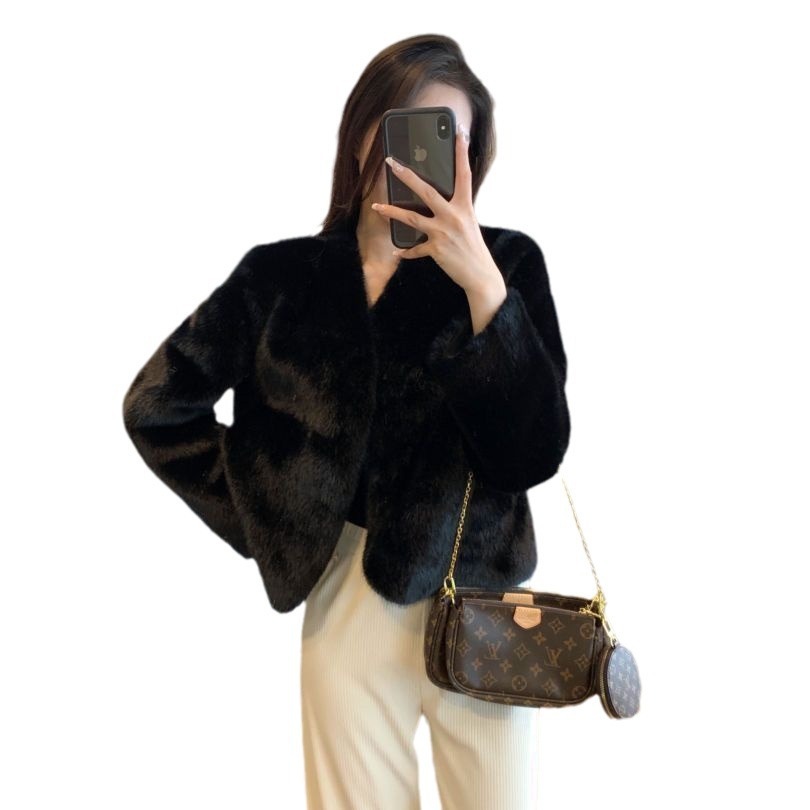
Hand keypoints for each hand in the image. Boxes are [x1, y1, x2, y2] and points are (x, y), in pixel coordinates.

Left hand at [371, 123, 503, 298]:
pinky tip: (397, 250)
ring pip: (412, 218)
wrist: (480, 275)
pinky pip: (415, 249)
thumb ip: (454, 208)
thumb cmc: (473, 247)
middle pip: (426, 191)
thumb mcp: (468, 222)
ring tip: (376, 208)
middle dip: (406, 175)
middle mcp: (454, 216)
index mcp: (465, 206)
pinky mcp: (436, 250)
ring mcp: (444, 233)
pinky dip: (405, 251)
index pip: (464, 173)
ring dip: (392, 212)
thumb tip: (435, 198)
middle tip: (390, 162)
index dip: (461, 152)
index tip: (459, 132)